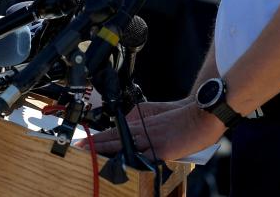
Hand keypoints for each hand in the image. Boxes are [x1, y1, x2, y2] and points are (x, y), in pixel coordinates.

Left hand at [77, 99, 224, 161]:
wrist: (201, 114)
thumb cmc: (182, 116)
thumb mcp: (156, 115)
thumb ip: (141, 122)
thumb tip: (129, 129)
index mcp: (142, 123)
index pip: (115, 131)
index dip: (99, 137)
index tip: (84, 141)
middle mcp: (143, 131)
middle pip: (114, 138)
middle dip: (95, 144)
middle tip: (78, 148)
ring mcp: (151, 141)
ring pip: (122, 146)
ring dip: (105, 151)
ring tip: (88, 155)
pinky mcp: (161, 150)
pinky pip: (142, 157)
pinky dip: (129, 161)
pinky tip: (117, 164)